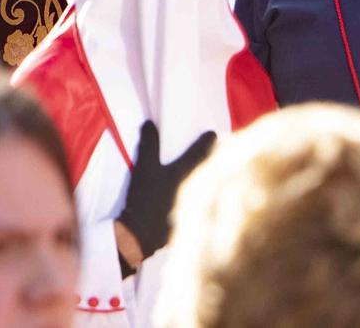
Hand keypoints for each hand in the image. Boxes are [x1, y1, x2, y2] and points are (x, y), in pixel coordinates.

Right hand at [117, 121, 216, 266]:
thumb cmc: (146, 198)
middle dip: (211, 160)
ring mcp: (194, 207)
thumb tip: (150, 124)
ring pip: (204, 189)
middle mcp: (196, 189)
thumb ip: (148, 145)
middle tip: (217, 151)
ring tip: (207, 172)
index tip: (214, 134)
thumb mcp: (144, 168)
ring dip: (207, 179)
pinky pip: (198, 205)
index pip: (200, 153)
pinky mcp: (188, 221)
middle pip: (207, 171)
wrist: (142, 236)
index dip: (206, 142)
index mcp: (185, 174)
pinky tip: (194, 199)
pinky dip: (199, 198)